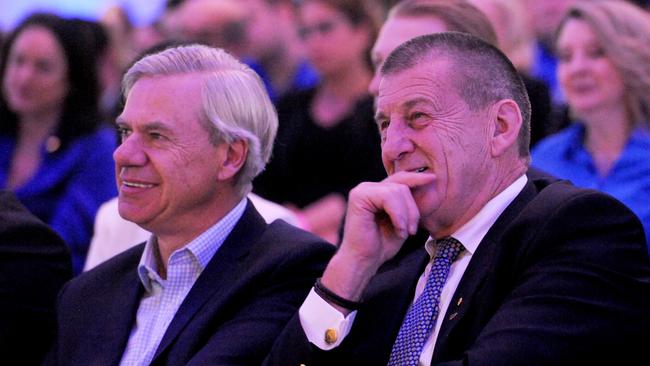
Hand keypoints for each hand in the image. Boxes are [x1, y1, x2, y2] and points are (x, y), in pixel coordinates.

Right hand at [320, 172, 435, 309]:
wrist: (363, 261)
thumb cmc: (381, 246)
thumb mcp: (402, 222)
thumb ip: (408, 206)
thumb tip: (426, 186)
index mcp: (376, 192)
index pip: (400, 179)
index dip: (416, 178)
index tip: (433, 179)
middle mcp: (368, 188)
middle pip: (401, 185)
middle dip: (412, 208)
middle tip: (412, 231)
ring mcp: (362, 191)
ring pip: (397, 190)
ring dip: (406, 214)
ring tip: (404, 232)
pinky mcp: (359, 197)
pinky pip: (388, 197)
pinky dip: (398, 215)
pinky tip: (398, 230)